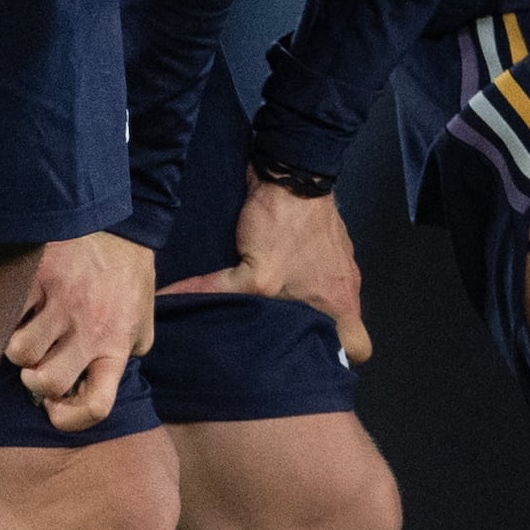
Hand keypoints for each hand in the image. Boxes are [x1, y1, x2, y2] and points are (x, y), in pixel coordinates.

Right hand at [7, 233, 155, 433]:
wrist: (122, 224)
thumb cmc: (128, 278)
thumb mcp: (140, 321)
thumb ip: (124, 353)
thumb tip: (96, 383)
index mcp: (115, 346)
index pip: (97, 406)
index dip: (70, 419)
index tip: (56, 407)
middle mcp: (90, 329)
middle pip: (45, 382)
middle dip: (34, 380)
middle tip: (37, 362)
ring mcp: (63, 302)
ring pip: (19, 352)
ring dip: (16, 347)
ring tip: (26, 331)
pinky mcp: (40, 276)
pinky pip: (9, 313)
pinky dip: (6, 315)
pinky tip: (19, 306)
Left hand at [191, 178, 368, 364]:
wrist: (293, 171)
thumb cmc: (285, 227)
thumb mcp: (254, 274)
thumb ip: (219, 295)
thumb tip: (171, 306)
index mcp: (341, 303)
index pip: (358, 349)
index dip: (339, 358)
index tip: (307, 356)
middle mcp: (344, 288)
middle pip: (341, 329)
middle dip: (314, 337)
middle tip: (279, 341)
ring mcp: (336, 266)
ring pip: (326, 301)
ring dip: (302, 307)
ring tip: (267, 313)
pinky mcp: (324, 247)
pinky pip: (314, 275)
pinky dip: (296, 280)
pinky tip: (267, 278)